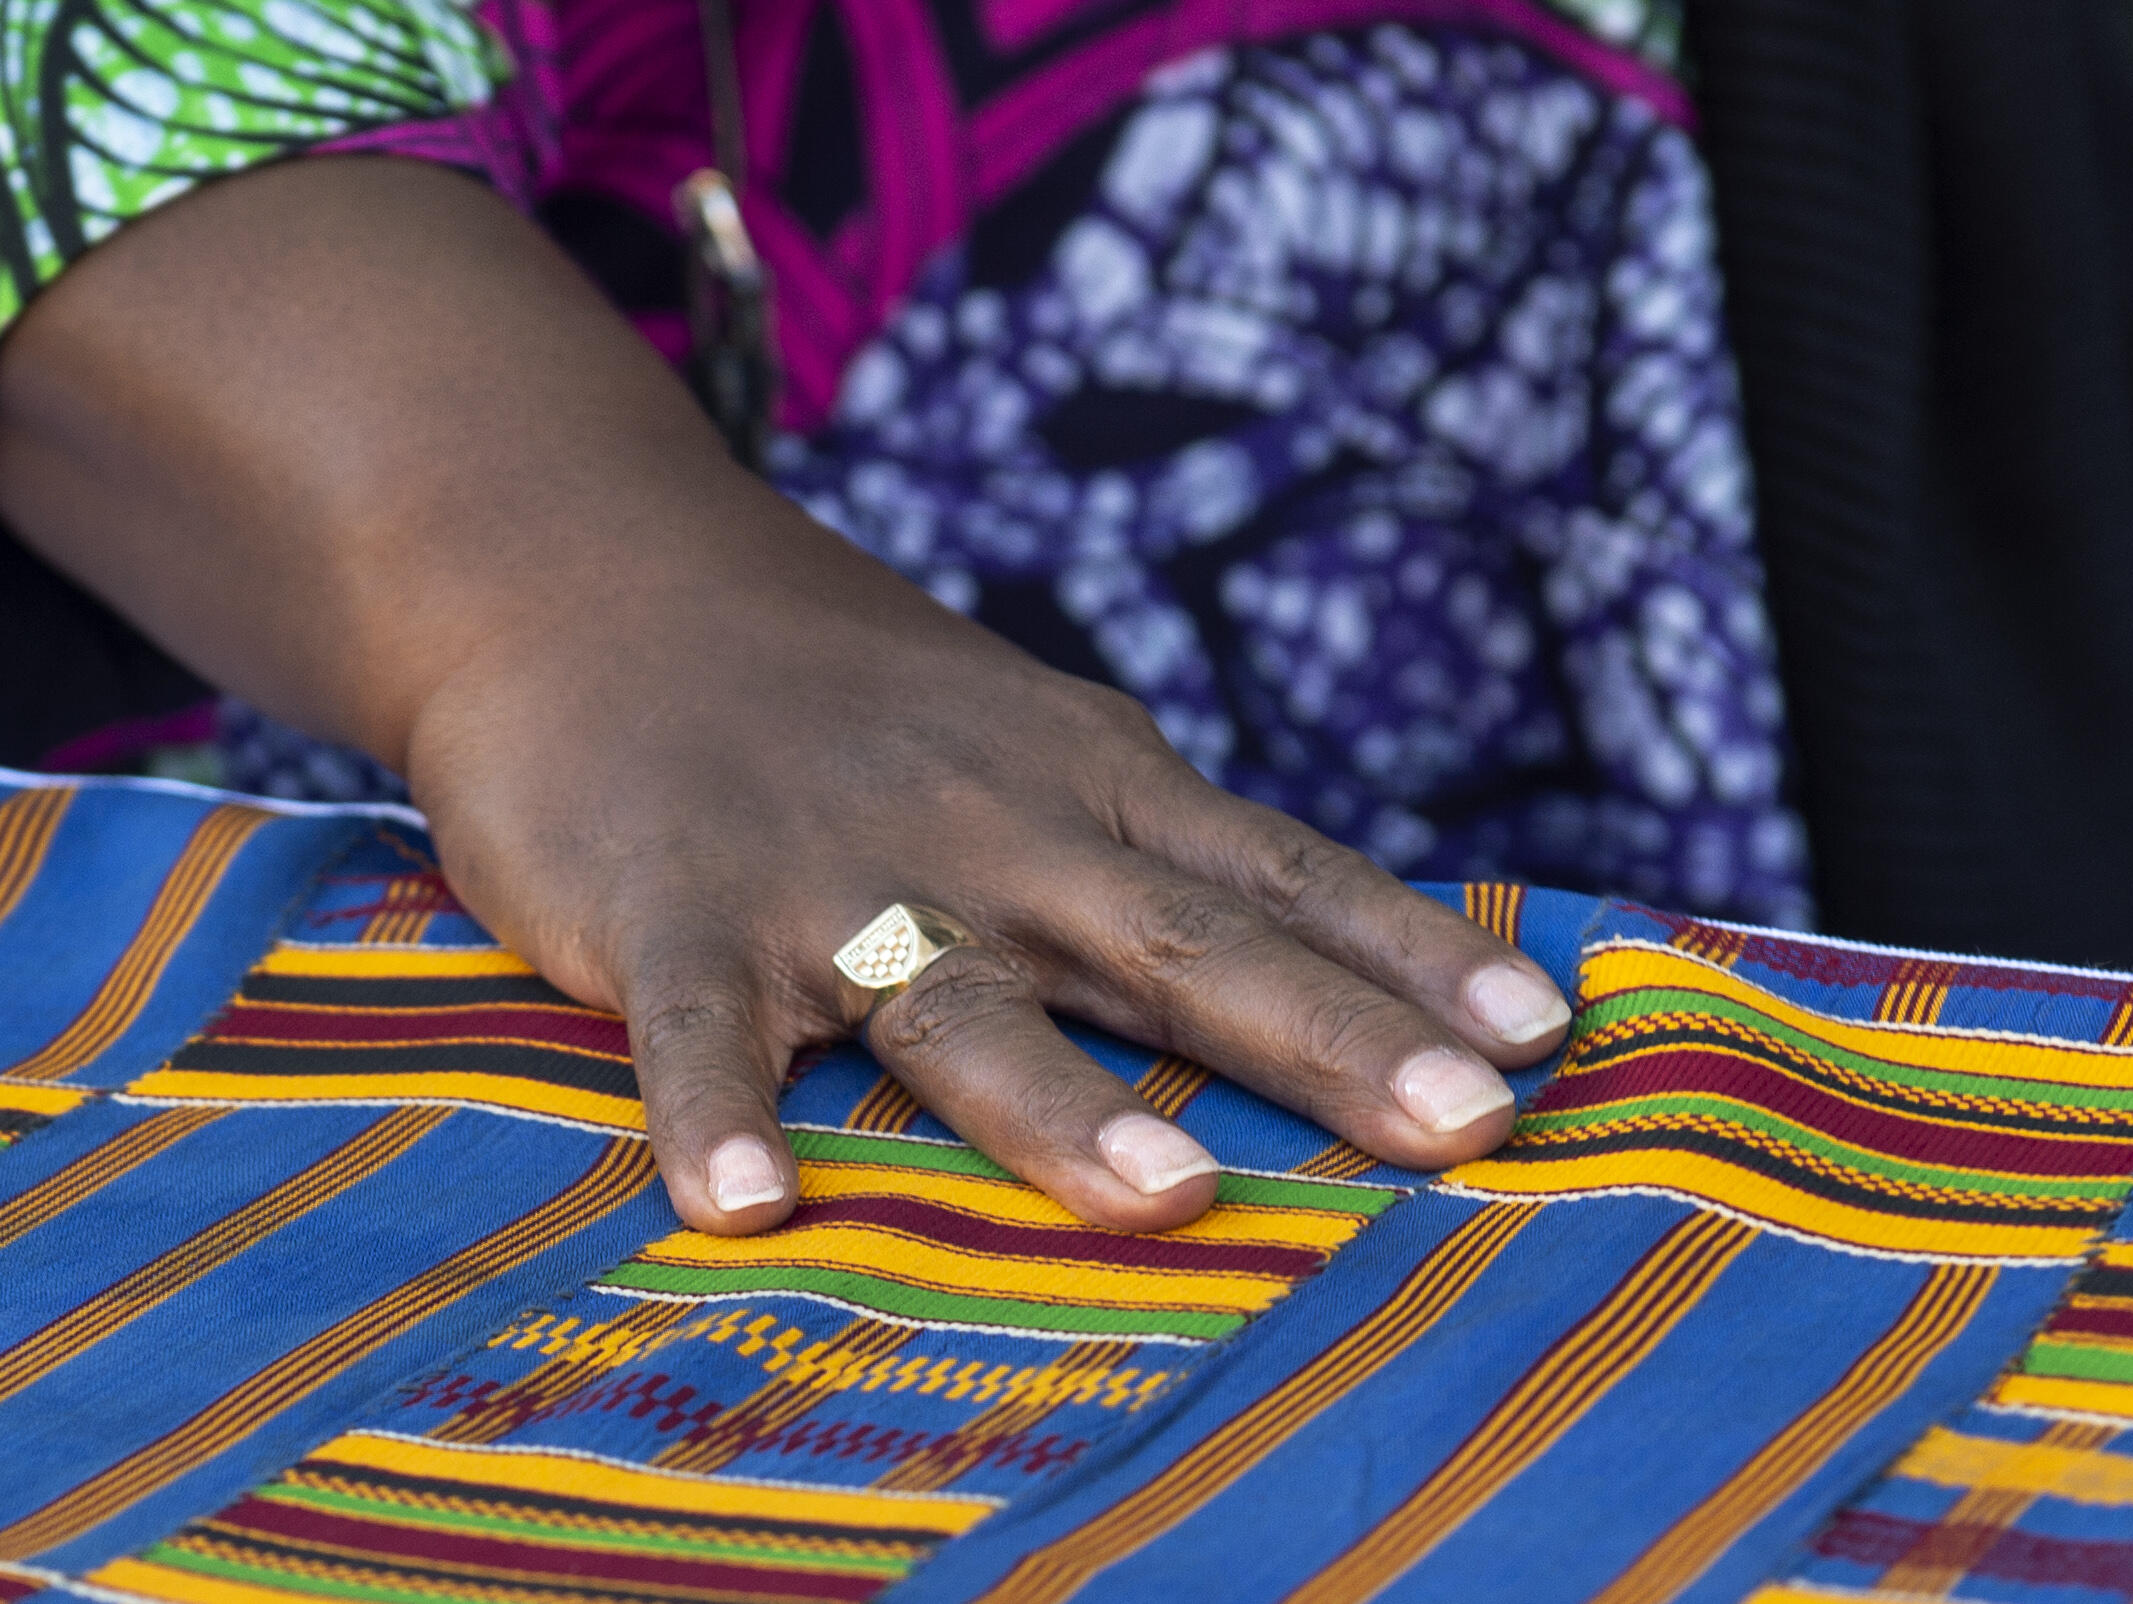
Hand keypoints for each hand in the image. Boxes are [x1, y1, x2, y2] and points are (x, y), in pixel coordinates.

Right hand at [406, 488, 1565, 1233]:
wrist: (593, 569)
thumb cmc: (831, 688)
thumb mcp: (1019, 735)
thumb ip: (1138, 845)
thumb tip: (1314, 955)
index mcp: (1084, 781)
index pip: (1279, 870)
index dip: (1409, 955)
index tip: (1539, 1039)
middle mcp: (987, 827)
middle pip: (1176, 943)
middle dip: (1324, 1039)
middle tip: (1462, 1131)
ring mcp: (829, 872)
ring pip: (957, 999)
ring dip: (1060, 1098)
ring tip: (1166, 1193)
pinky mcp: (674, 912)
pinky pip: (699, 1031)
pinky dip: (717, 1113)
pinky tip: (742, 1210)